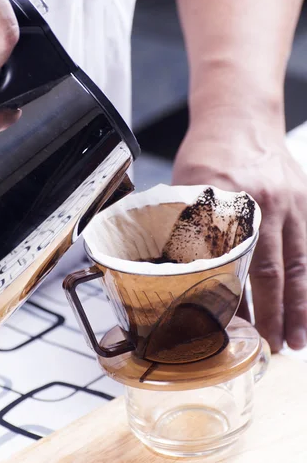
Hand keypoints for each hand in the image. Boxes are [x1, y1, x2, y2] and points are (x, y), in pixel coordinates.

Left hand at [173, 112, 306, 352]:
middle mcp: (263, 203)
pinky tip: (306, 305)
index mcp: (225, 200)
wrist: (240, 114)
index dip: (235, 302)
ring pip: (298, 264)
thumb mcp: (183, 183)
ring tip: (295, 341)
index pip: (231, 263)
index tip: (231, 331)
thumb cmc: (208, 149)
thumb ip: (180, 225)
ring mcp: (289, 203)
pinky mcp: (303, 202)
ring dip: (298, 306)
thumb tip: (170, 271)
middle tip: (270, 349)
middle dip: (272, 314)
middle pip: (271, 270)